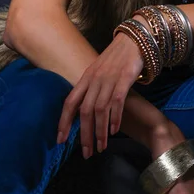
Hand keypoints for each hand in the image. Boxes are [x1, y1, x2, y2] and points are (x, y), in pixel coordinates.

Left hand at [56, 28, 144, 158]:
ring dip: (100, 131)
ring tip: (101, 147)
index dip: (64, 122)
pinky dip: (115, 117)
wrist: (133, 39)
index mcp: (86, 77)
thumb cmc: (117, 57)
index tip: (60, 140)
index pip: (70, 102)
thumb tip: (84, 108)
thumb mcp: (99, 71)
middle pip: (84, 111)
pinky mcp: (125, 78)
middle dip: (84, 135)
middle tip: (86, 153)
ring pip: (100, 109)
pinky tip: (115, 130)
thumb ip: (91, 88)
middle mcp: (95, 79)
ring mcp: (109, 78)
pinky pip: (117, 101)